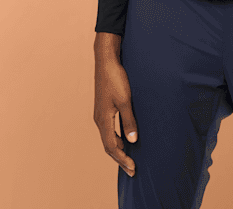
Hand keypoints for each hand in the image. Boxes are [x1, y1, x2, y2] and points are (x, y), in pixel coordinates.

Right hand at [93, 47, 138, 177]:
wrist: (106, 61)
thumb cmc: (116, 79)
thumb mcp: (125, 100)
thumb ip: (129, 121)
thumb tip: (133, 141)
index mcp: (103, 120)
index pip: (112, 147)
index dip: (122, 159)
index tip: (133, 169)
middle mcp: (99, 119)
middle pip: (109, 145)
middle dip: (120, 158)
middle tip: (132, 170)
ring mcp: (100, 114)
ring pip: (108, 137)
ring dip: (118, 149)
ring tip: (129, 158)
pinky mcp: (104, 108)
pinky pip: (109, 129)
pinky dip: (116, 138)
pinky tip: (125, 138)